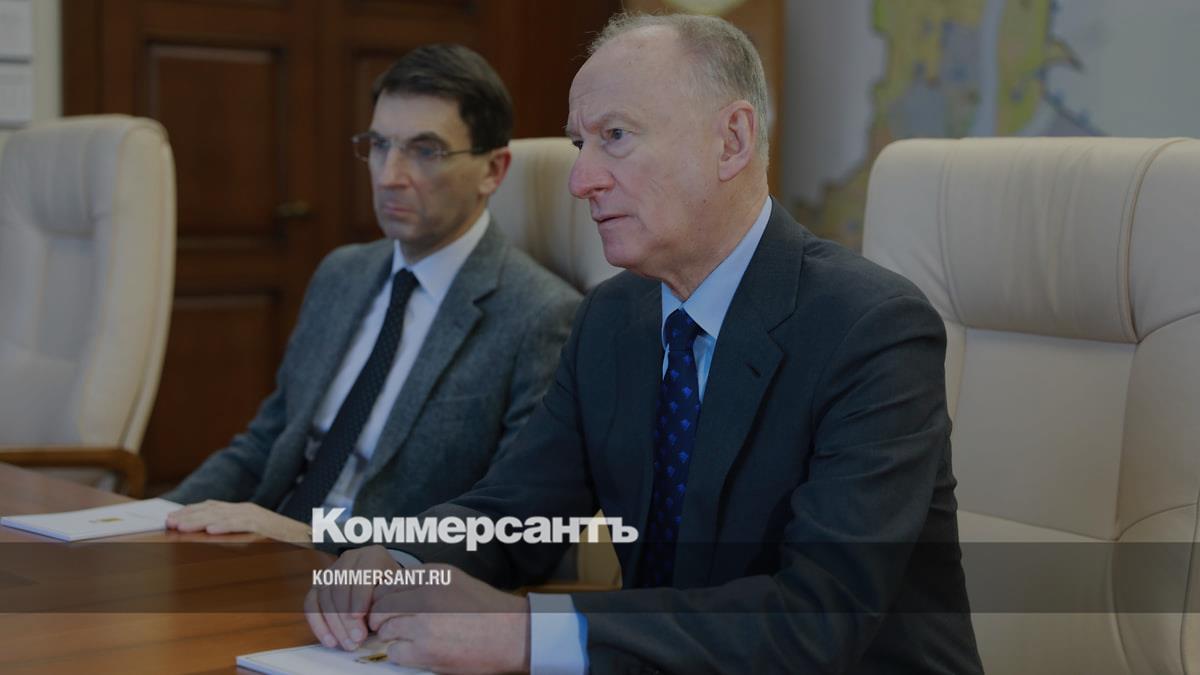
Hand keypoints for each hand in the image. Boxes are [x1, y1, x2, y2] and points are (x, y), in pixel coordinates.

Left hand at [165, 500, 310, 542]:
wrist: (315, 539)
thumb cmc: (284, 542)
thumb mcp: (254, 536)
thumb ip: (235, 535)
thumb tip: (208, 541)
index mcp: (243, 511)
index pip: (212, 507)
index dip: (191, 512)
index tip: (172, 519)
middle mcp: (248, 510)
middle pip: (212, 509)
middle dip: (189, 515)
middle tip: (169, 523)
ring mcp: (257, 516)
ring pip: (223, 515)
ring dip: (200, 520)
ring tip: (182, 526)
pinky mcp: (266, 525)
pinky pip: (243, 524)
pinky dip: (227, 525)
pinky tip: (211, 530)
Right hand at [305, 545, 398, 650]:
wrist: (381, 585)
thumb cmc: (390, 591)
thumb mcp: (396, 593)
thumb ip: (386, 603)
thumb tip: (372, 622)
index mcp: (372, 556)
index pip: (361, 574)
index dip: (359, 597)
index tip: (360, 617)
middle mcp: (349, 559)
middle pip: (340, 588)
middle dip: (346, 618)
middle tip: (356, 639)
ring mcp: (331, 571)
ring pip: (325, 597)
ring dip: (334, 625)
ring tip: (346, 644)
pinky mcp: (318, 586)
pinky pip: (311, 604)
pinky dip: (318, 624)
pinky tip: (329, 640)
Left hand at [370, 564, 530, 673]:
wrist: (512, 635)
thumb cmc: (487, 610)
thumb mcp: (455, 582)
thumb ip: (425, 583)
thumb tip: (394, 595)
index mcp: (433, 575)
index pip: (386, 584)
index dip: (381, 600)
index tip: (385, 610)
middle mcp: (426, 594)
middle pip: (380, 606)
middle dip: (380, 619)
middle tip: (387, 627)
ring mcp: (424, 622)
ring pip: (384, 629)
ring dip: (391, 637)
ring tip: (408, 640)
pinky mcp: (425, 649)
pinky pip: (394, 652)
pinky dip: (401, 654)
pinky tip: (416, 652)